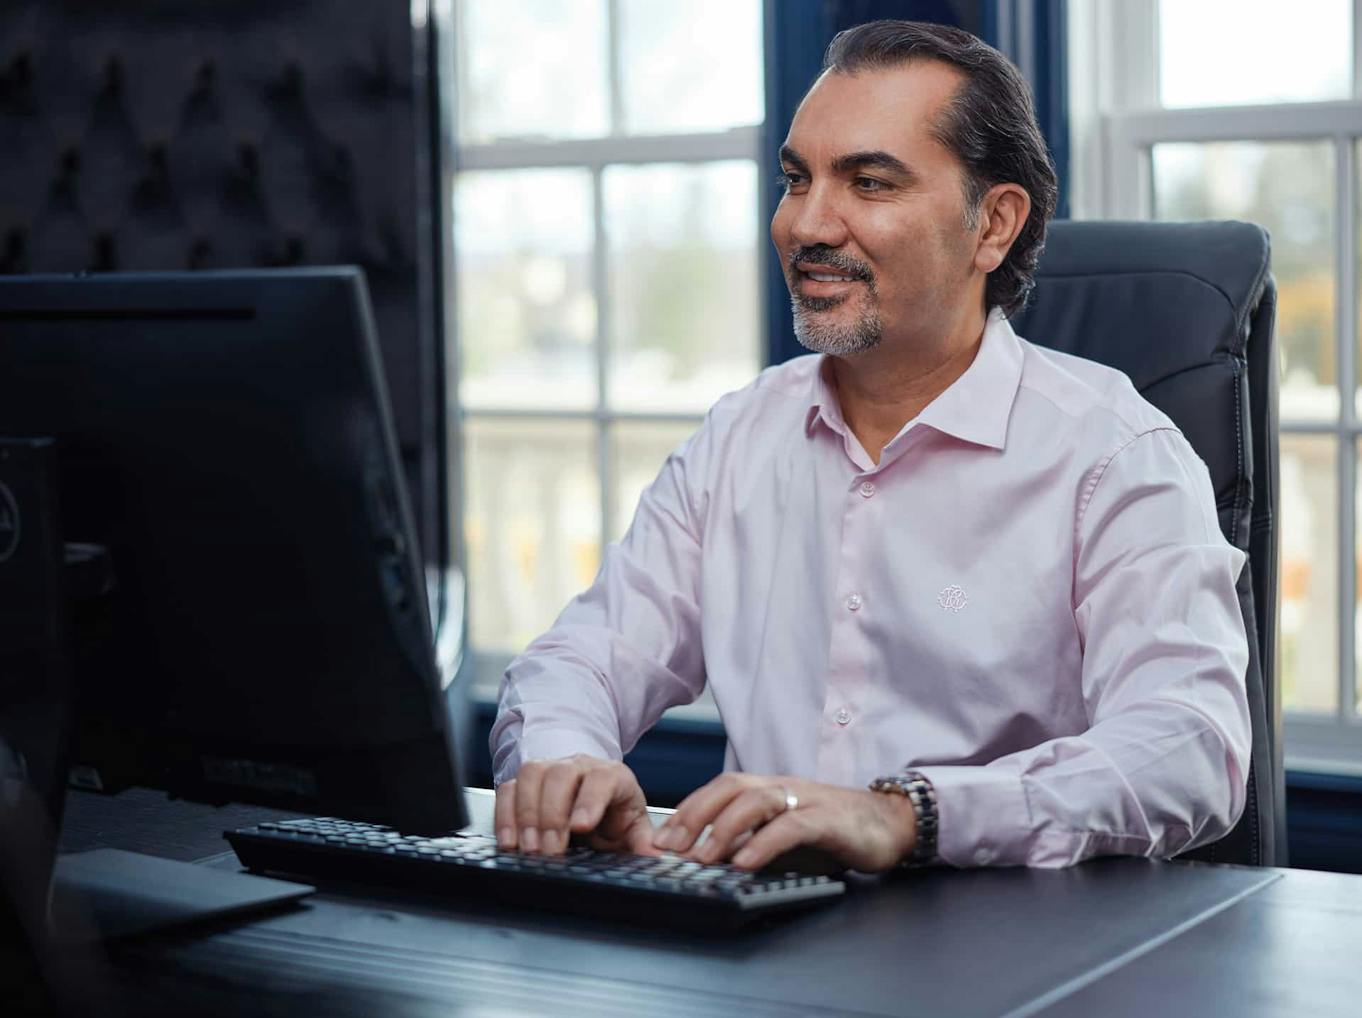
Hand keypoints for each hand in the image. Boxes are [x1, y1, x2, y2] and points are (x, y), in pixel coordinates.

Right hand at [494, 755, 657, 856]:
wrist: (594, 794)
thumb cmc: (614, 813)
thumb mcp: (634, 828)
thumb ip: (644, 844)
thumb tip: (660, 859)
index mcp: (613, 777)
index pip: (602, 779)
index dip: (590, 801)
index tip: (581, 827)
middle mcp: (580, 766)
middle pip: (561, 775)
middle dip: (553, 814)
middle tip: (550, 850)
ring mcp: (551, 769)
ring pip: (533, 775)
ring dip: (527, 813)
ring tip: (528, 849)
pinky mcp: (527, 781)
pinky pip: (509, 787)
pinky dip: (505, 814)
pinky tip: (509, 842)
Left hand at [652, 774, 916, 872]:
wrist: (891, 823)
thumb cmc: (835, 831)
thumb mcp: (787, 834)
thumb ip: (754, 839)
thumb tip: (711, 860)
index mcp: (770, 788)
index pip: (720, 788)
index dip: (688, 809)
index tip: (661, 838)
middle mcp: (783, 787)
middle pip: (730, 787)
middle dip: (694, 815)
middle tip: (668, 846)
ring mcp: (806, 800)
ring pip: (756, 801)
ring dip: (723, 829)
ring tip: (701, 857)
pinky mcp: (829, 820)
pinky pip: (790, 826)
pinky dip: (764, 843)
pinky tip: (745, 862)